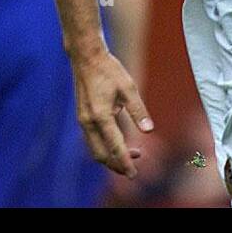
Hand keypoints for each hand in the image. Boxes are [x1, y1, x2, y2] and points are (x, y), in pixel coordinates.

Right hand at [71, 47, 152, 177]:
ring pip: (94, 149)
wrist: (86, 57)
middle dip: (116, 165)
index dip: (125, 162)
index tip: (134, 174)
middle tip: (134, 168)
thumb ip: (138, 110)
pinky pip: (92, 140)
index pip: (114, 147)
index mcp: (101, 116)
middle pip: (100, 155)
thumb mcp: (128, 87)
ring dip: (110, 157)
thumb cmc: (109, 70)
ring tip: (131, 155)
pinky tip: (119, 141)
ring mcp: (83, 120)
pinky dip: (104, 147)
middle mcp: (88, 122)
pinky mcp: (82, 117)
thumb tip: (149, 130)